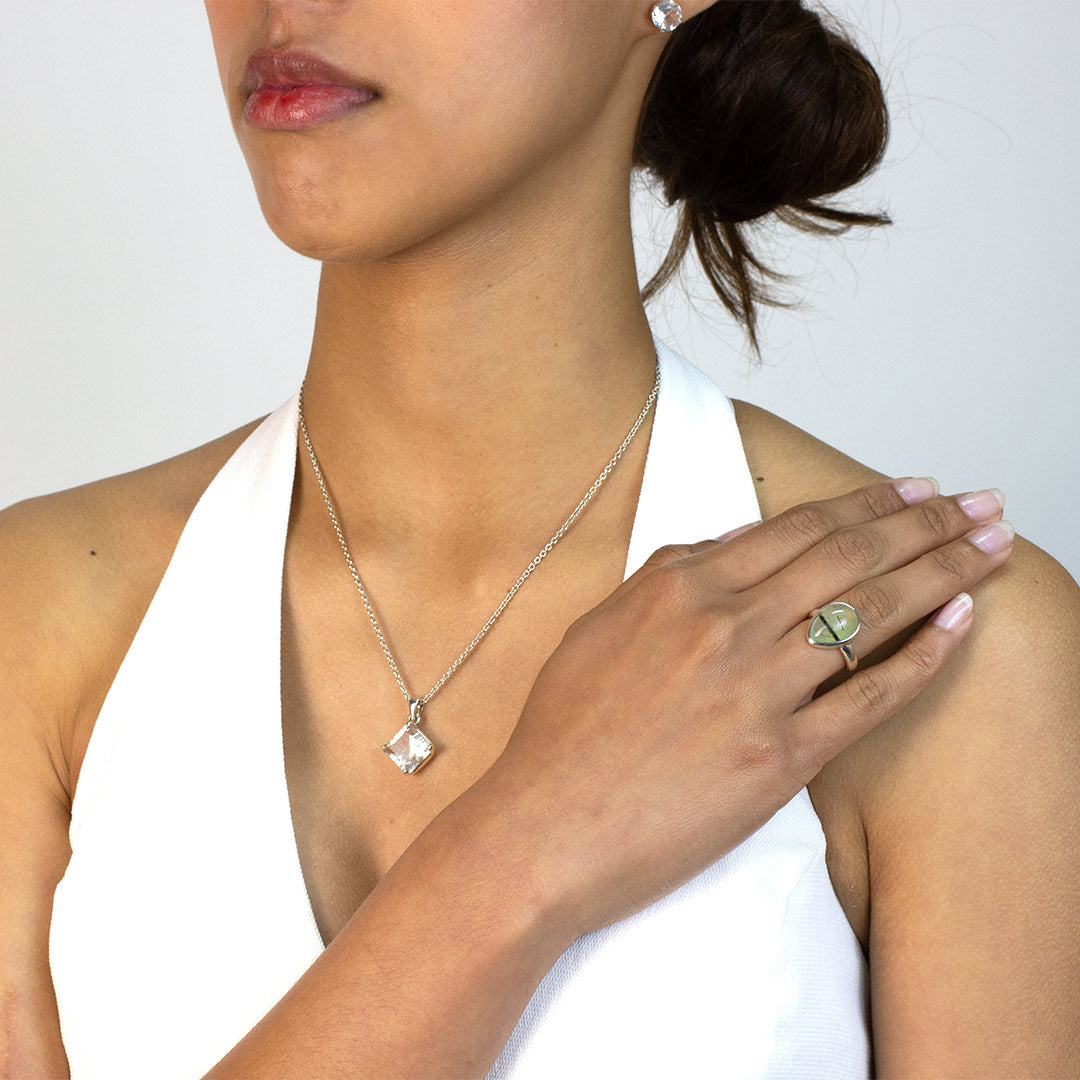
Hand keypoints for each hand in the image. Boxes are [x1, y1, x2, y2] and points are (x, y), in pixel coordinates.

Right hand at [467, 478, 1011, 937]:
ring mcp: (757, 689)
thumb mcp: (601, 626)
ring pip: (870, 611)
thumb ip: (669, 575)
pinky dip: (925, 656)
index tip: (912, 489)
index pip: (797, 527)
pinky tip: (960, 623)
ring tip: (991, 548)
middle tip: (979, 504)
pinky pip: (871, 696)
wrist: (546, 827)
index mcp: (679, 587)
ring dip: (943, 570)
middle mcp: (725, 625)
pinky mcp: (780, 757)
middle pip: (849, 555)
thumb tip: (736, 542)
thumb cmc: (564, 733)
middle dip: (926, 522)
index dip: (867, 501)